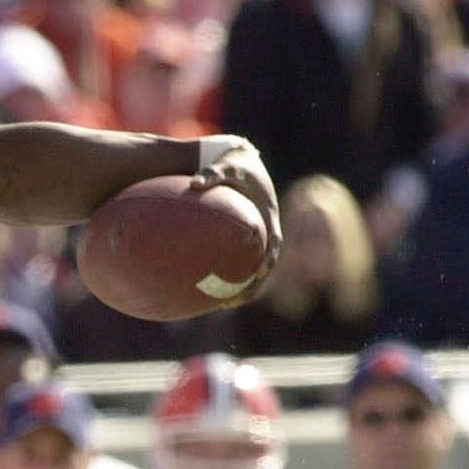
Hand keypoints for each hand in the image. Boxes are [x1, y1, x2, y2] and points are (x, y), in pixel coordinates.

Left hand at [192, 138, 282, 294]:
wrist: (242, 162)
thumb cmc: (235, 165)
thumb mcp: (226, 165)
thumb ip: (212, 173)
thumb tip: (195, 183)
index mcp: (267, 219)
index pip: (273, 246)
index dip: (268, 261)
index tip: (258, 273)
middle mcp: (265, 233)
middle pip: (265, 269)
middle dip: (252, 288)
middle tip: (232, 302)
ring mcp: (256, 240)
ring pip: (253, 272)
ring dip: (240, 290)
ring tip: (218, 305)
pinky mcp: (244, 243)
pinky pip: (238, 264)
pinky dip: (227, 277)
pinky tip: (205, 288)